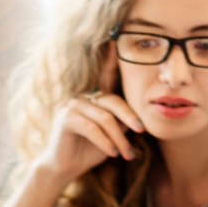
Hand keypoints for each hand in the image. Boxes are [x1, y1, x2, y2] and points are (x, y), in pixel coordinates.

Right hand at [33, 47, 144, 182]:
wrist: (67, 167)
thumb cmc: (91, 150)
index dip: (111, 58)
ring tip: (126, 154)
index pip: (107, 76)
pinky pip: (92, 128)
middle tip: (141, 130)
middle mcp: (83, 97)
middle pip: (113, 101)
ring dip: (118, 139)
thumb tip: (138, 119)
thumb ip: (122, 122)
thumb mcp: (112, 135)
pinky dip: (105, 142)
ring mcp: (72, 105)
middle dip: (130, 117)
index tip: (115, 39)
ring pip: (105, 118)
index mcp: (95, 97)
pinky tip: (112, 153)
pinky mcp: (66, 118)